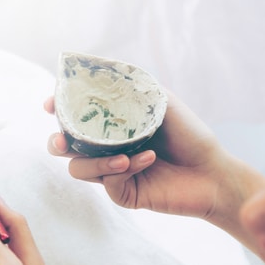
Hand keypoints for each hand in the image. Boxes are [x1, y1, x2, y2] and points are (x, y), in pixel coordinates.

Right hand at [44, 92, 264, 242]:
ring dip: (97, 162)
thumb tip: (105, 71)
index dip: (57, 110)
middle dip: (57, 142)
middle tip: (63, 141)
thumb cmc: (191, 135)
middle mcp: (105, 149)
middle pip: (63, 148)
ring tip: (124, 157)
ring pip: (78, 169)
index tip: (50, 104)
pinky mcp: (122, 194)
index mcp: (110, 126)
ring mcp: (111, 173)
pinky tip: (147, 160)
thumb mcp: (162, 102)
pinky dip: (125, 170)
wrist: (214, 171)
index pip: (73, 118)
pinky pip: (108, 183)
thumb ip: (136, 88)